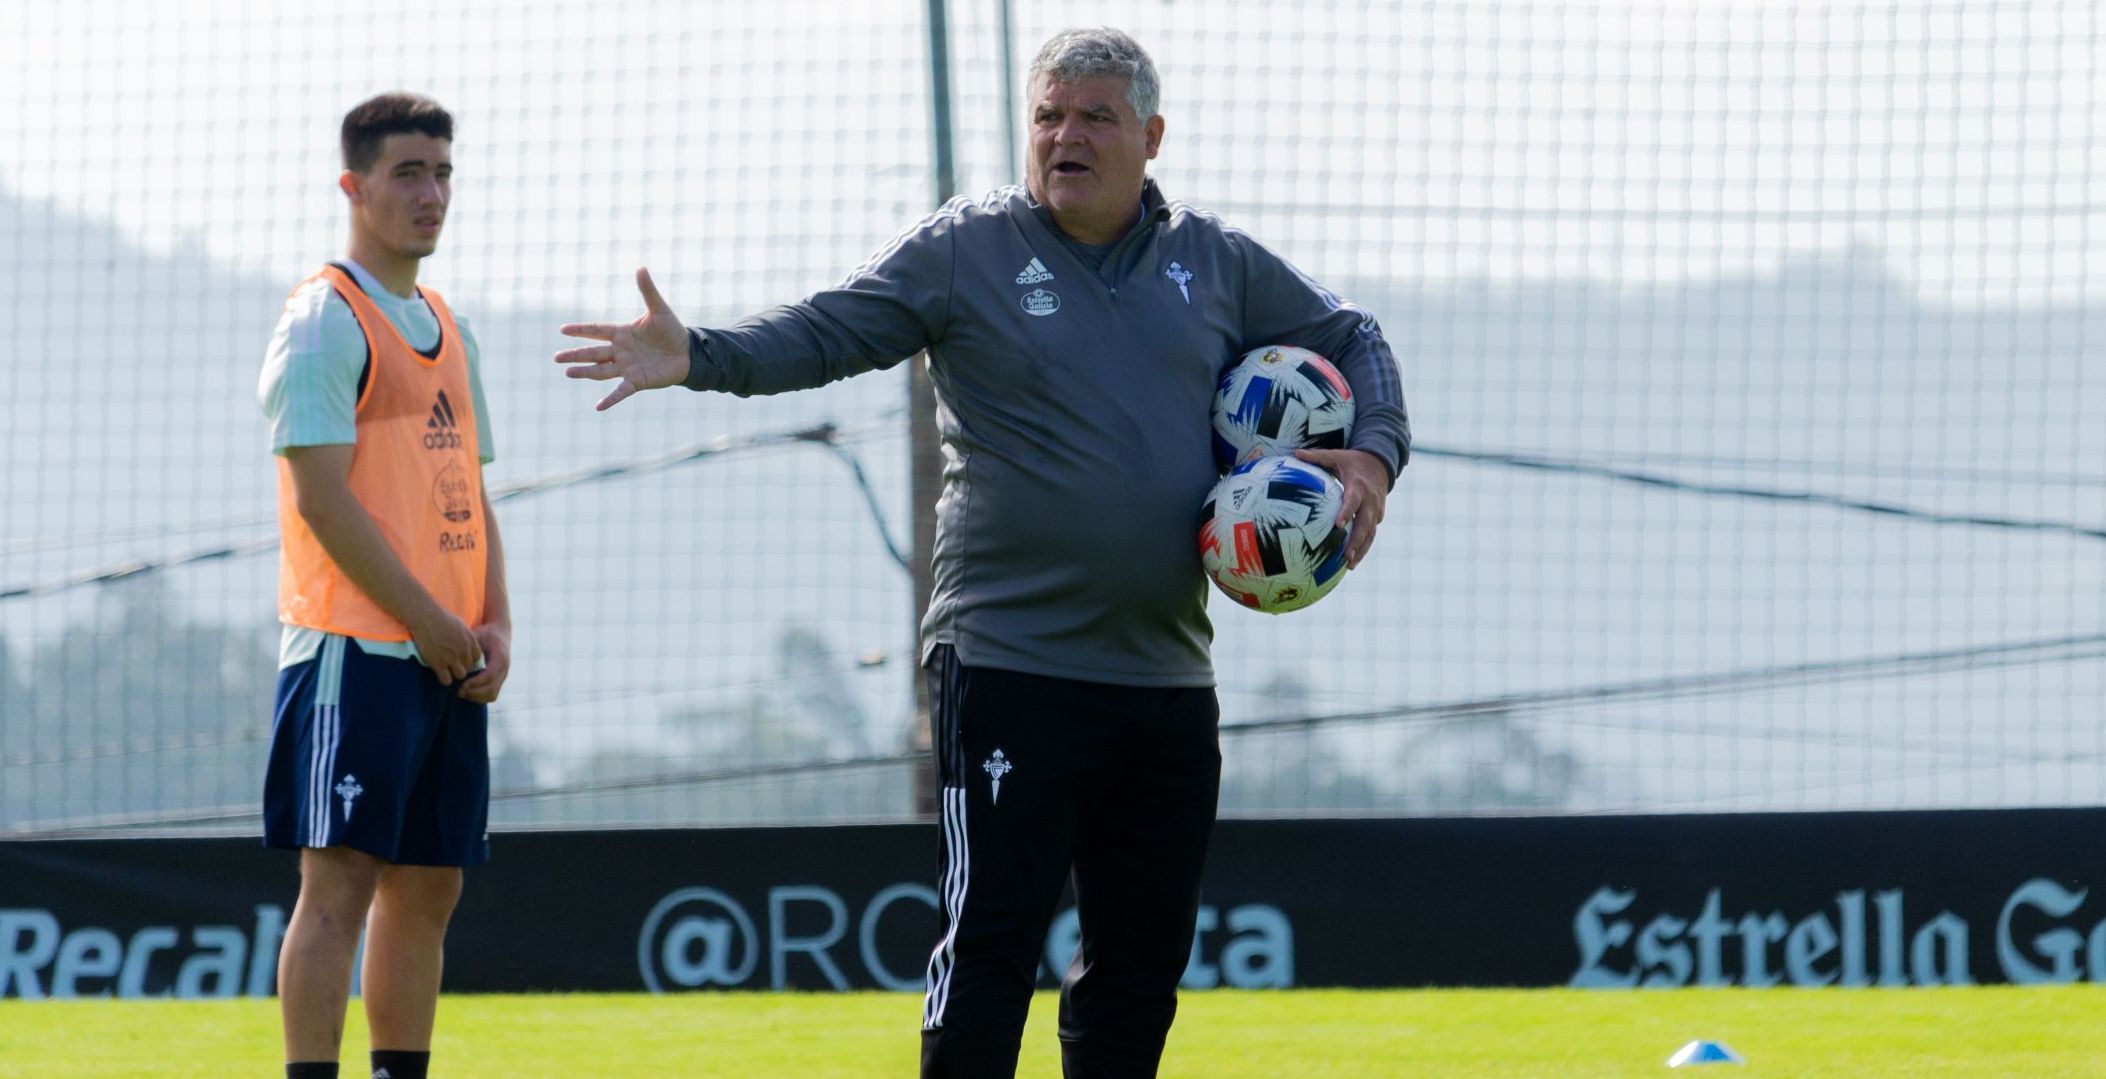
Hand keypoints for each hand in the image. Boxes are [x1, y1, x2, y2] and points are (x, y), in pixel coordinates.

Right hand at [409, 609, 482, 686]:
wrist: (425, 617)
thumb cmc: (440, 618)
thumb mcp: (460, 625)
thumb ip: (466, 637)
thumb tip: (467, 645)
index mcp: (470, 640)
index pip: (477, 658)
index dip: (468, 659)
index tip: (461, 658)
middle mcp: (464, 650)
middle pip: (469, 668)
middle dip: (461, 667)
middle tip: (452, 665)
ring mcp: (452, 658)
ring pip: (460, 675)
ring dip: (454, 674)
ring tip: (446, 670)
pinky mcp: (438, 664)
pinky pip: (446, 680)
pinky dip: (443, 679)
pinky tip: (438, 673)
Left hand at [457, 624, 511, 702]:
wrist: (501, 632)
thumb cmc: (486, 634)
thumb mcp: (477, 636)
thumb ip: (468, 647)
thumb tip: (453, 657)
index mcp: (500, 657)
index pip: (489, 675)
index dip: (475, 683)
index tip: (461, 684)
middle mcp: (504, 669)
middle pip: (491, 689)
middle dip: (474, 693)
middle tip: (458, 691)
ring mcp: (503, 676)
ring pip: (492, 695)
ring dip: (476, 697)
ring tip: (461, 692)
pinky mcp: (500, 680)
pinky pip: (492, 695)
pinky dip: (479, 697)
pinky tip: (467, 691)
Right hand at [555, 267, 691, 409]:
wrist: (689, 353)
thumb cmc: (673, 331)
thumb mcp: (659, 310)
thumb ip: (648, 291)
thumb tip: (641, 268)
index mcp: (622, 333)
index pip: (597, 330)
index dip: (580, 330)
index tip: (562, 329)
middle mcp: (621, 351)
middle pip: (593, 353)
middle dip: (575, 355)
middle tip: (556, 358)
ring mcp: (627, 367)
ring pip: (601, 371)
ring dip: (585, 372)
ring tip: (568, 372)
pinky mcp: (637, 381)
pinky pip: (621, 391)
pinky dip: (610, 399)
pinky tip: (598, 407)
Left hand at [1294, 448, 1389, 569]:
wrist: (1381, 463)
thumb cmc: (1353, 461)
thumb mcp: (1336, 455)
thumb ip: (1317, 457)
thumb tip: (1295, 453)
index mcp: (1358, 486)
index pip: (1353, 501)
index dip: (1347, 512)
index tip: (1338, 525)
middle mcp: (1370, 500)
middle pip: (1365, 524)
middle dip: (1357, 541)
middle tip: (1346, 556)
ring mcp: (1376, 510)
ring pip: (1371, 533)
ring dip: (1362, 549)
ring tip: (1350, 565)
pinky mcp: (1378, 516)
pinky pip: (1372, 534)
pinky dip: (1364, 547)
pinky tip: (1353, 561)